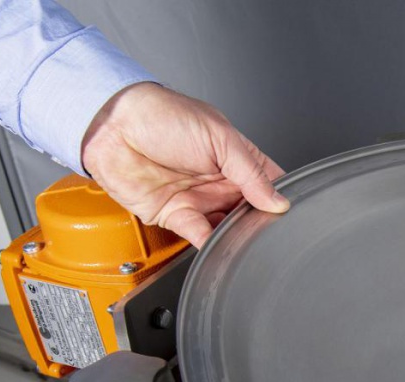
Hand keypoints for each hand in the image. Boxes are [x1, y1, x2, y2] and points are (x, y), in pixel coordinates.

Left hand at [81, 82, 288, 247]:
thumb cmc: (161, 115)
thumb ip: (251, 171)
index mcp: (236, 159)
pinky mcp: (175, 216)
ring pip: (229, 228)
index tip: (290, 211)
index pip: (269, 184)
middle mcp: (220, 182)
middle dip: (261, 222)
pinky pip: (200, 235)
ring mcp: (199, 200)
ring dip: (238, 235)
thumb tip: (277, 200)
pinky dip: (212, 244)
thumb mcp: (220, 136)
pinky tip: (223, 244)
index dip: (281, 198)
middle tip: (271, 229)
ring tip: (248, 238)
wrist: (114, 124)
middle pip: (251, 212)